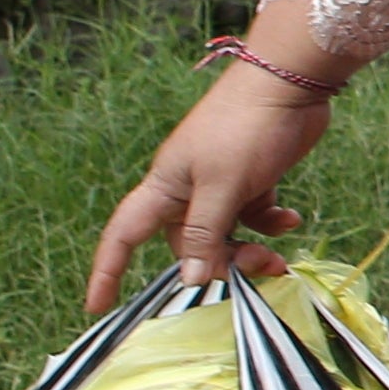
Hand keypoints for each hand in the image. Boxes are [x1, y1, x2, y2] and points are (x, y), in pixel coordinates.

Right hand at [87, 61, 329, 308]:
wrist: (289, 83)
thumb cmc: (246, 128)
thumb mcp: (223, 185)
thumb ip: (206, 233)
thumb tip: (190, 279)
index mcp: (165, 187)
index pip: (124, 234)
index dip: (107, 270)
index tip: (97, 306)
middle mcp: (187, 188)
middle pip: (187, 244)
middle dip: (219, 263)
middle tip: (260, 267)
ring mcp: (221, 183)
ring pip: (224, 234)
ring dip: (249, 250)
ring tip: (278, 257)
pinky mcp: (252, 177)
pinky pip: (254, 215)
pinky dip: (271, 224)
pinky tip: (291, 218)